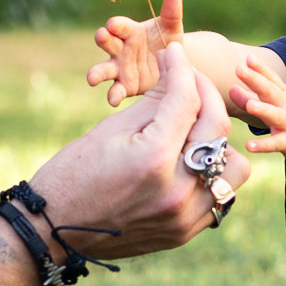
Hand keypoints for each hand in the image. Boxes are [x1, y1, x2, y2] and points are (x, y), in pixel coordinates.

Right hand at [34, 42, 248, 260]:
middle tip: (188, 80)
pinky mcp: (185, 232)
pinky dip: (212, 172)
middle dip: (204, 93)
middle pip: (217, 127)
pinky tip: (189, 158)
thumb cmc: (74, 174)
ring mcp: (184, 216)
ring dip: (220, 141)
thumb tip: (179, 71)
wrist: (52, 232)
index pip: (186, 100)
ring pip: (233, 166)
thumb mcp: (111, 130)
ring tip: (195, 129)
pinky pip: (220, 196)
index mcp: (153, 159)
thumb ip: (155, 101)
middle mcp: (177, 191)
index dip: (182, 68)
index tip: (175, 53)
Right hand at [86, 0, 186, 106]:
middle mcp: (121, 49)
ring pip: (105, 69)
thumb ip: (171, 13)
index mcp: (130, 31)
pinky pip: (116, 90)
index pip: (120, 26)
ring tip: (91, 78)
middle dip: (103, 40)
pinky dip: (113, 95)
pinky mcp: (125, 86)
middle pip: (108, 43)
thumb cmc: (168, 41)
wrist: (173, 66)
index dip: (116, 24)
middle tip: (100, 36)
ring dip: (97, 73)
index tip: (112, 24)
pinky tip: (113, 100)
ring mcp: (120, 68)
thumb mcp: (172, 28)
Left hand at [233, 55, 285, 163]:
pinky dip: (263, 145)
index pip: (271, 78)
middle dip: (256, 80)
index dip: (260, 68)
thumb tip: (230, 88)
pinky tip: (249, 146)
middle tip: (240, 70)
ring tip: (250, 106)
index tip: (248, 57)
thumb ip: (252, 96)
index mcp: (284, 94)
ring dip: (263, 109)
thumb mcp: (276, 104)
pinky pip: (276, 144)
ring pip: (276, 116)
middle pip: (271, 91)